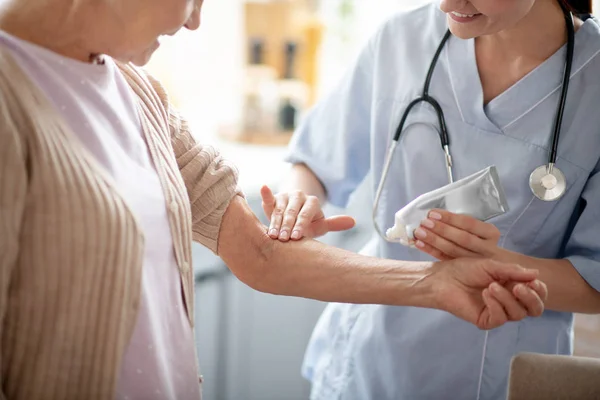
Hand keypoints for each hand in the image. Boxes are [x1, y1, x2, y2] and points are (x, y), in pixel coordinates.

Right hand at [260, 186, 354, 240]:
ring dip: (275, 222)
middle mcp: (299, 196)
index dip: (300, 226)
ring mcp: (285, 196)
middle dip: (287, 226)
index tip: (296, 238)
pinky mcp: (273, 198)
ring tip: (272, 235)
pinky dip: (266, 193)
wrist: (293, 216)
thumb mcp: (320, 225)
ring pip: (279, 209)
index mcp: (312, 202)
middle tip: (283, 239)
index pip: (305, 215)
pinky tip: (264, 188)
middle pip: (291, 212)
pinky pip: (269, 196)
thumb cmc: (308, 224)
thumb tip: (353, 221)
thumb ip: (333, 224)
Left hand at [413, 209, 502, 260]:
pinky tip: (419, 244)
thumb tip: (437, 214)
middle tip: (424, 222)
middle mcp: (486, 249)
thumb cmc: (483, 239)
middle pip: (462, 238)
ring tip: (419, 232)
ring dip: (433, 240)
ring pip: (452, 250)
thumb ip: (465, 223)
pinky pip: (445, 259)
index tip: (433, 213)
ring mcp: (476, 261)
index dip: (450, 218)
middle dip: (441, 229)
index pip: (470, 224)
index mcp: (491, 234)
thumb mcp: (482, 230)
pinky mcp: (464, 269)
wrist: (499, 265)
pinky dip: (431, 250)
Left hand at [414, 210, 547, 318]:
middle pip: (534, 309)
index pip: (537, 294)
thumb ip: (513, 271)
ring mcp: (498, 311)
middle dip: (531, 298)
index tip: (533, 281)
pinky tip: (485, 293)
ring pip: (518, 314)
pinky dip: (496, 305)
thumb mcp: (491, 266)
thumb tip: (536, 274)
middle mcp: (510, 300)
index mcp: (514, 286)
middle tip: (520, 287)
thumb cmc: (465, 269)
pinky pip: (500, 318)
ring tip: (491, 285)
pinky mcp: (486, 320)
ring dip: (508, 298)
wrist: (443, 277)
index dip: (539, 289)